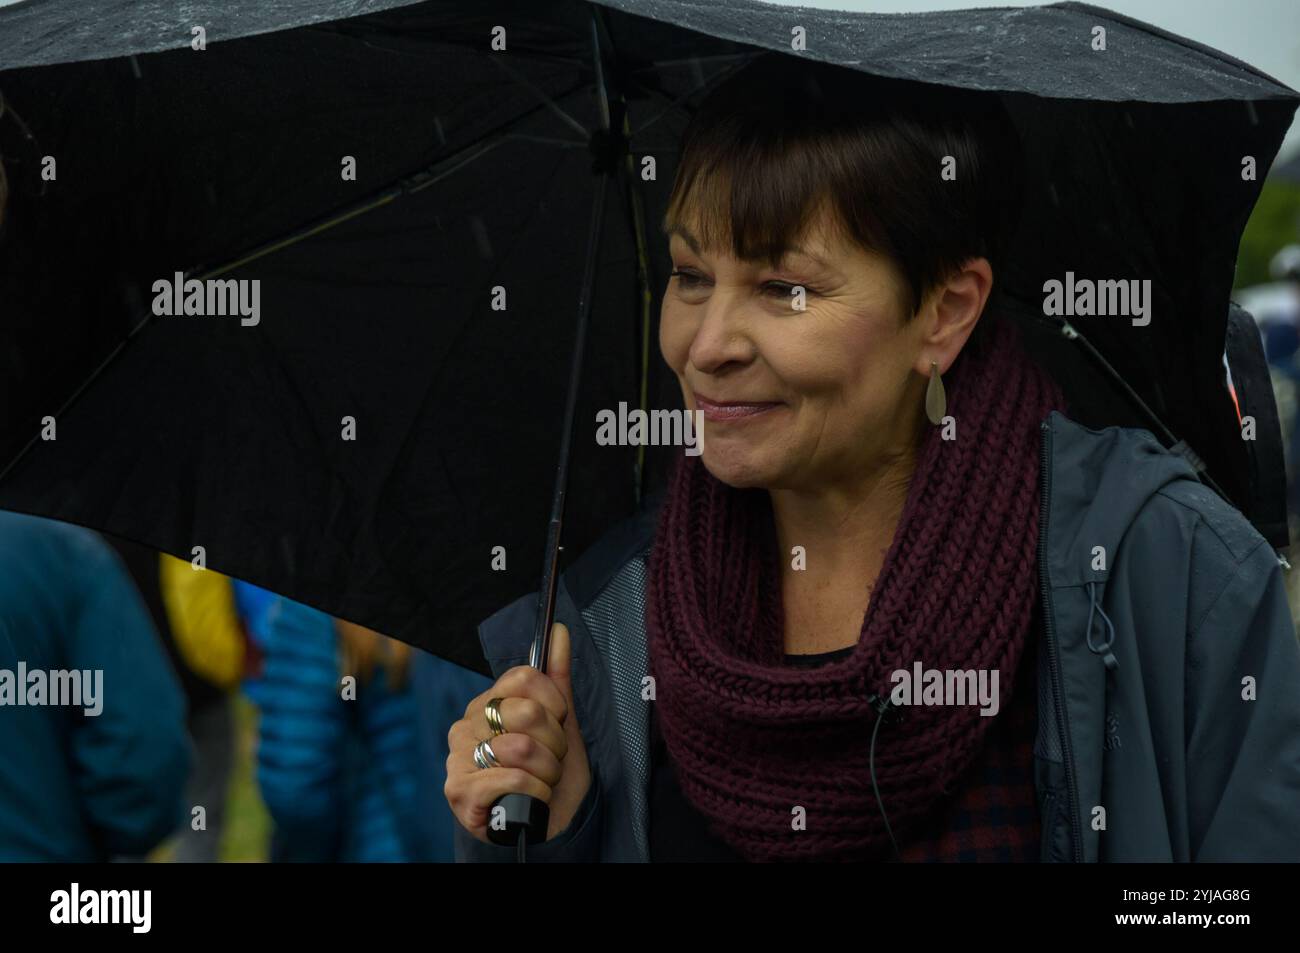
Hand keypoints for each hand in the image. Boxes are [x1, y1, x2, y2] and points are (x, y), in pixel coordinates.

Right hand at [445, 622, 591, 842]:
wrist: (547, 828)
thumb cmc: (551, 775)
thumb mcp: (561, 725)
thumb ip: (557, 677)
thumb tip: (557, 630)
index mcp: (486, 704)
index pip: (523, 677)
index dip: (553, 703)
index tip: (558, 723)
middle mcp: (465, 726)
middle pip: (525, 711)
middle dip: (553, 743)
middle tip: (550, 761)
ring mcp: (458, 759)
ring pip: (521, 747)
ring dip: (547, 772)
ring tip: (541, 783)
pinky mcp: (459, 792)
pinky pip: (513, 779)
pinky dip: (535, 793)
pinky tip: (530, 801)